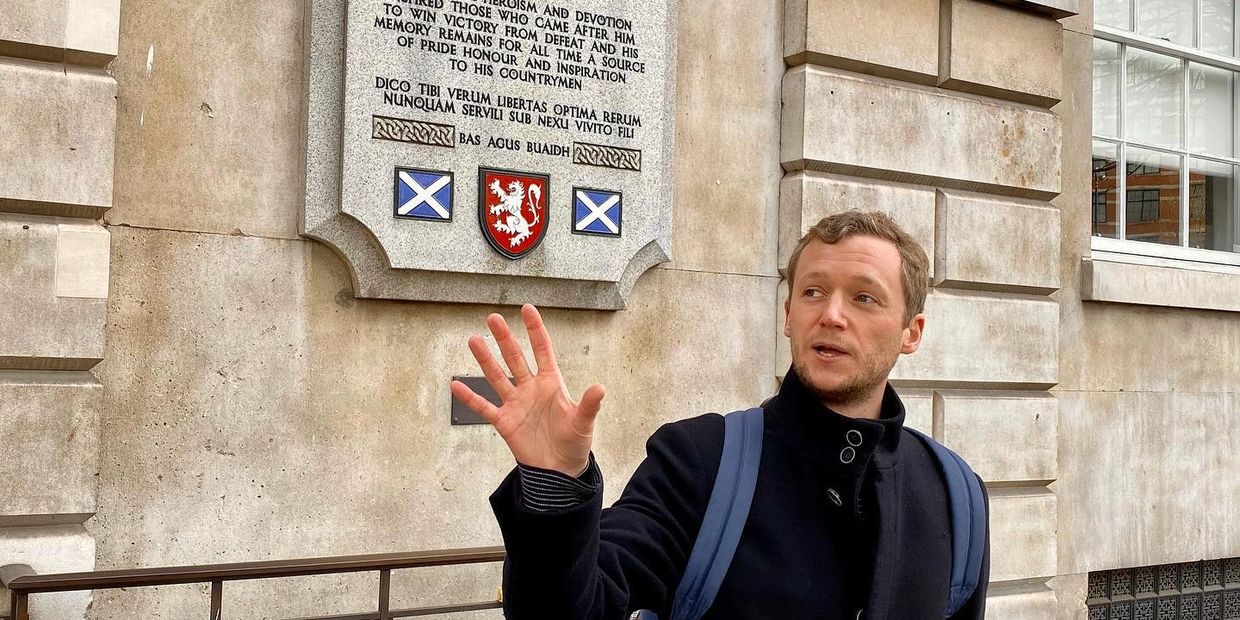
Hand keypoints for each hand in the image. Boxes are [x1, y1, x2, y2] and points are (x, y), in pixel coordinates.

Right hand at [451, 304, 604, 475]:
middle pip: (515, 358)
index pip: (542, 351)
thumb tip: (600, 388)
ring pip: (497, 377)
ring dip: (485, 360)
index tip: (527, 309)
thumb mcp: (583, 422)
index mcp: (551, 384)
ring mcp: (516, 404)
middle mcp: (531, 389)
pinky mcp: (504, 422)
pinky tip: (456, 385)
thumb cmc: (574, 443)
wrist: (559, 470)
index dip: (535, 330)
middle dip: (505, 338)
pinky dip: (470, 397)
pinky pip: (484, 407)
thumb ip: (589, 405)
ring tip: (474, 340)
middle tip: (493, 318)